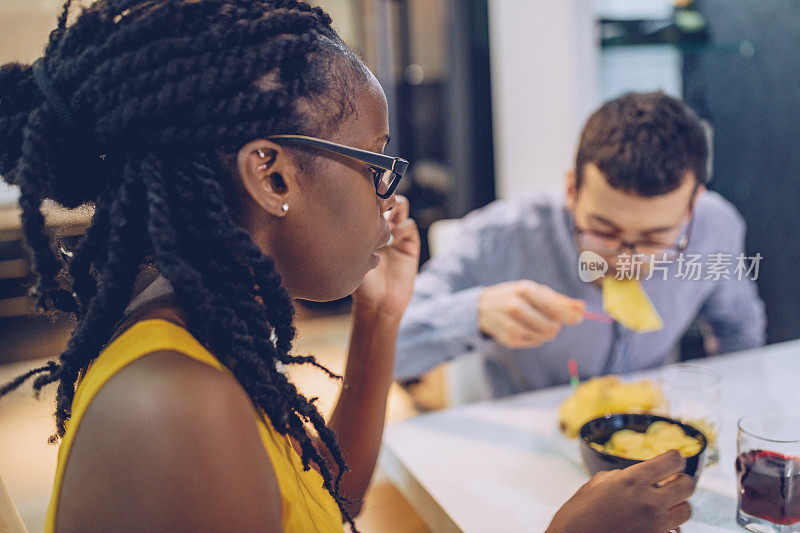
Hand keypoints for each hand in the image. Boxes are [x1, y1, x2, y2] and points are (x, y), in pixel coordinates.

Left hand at [353, 196, 419, 320]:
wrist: (377, 304)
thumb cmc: (358, 283)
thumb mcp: (350, 257)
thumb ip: (349, 237)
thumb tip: (338, 214)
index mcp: (364, 225)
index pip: (367, 199)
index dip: (365, 191)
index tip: (359, 190)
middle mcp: (380, 225)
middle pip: (385, 196)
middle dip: (382, 192)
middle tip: (376, 199)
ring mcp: (396, 233)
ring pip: (401, 205)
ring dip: (395, 204)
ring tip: (385, 213)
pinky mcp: (409, 243)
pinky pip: (409, 225)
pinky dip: (402, 227)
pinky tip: (393, 238)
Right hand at [478, 280, 584, 347]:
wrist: (482, 307)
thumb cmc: (516, 296)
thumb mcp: (534, 290)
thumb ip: (559, 299)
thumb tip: (582, 308)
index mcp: (524, 290)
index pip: (554, 307)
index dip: (571, 315)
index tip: (579, 318)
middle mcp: (515, 307)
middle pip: (552, 326)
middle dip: (556, 324)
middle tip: (549, 318)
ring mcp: (511, 325)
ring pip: (545, 337)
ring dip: (546, 331)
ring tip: (535, 322)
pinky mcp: (509, 340)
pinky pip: (535, 342)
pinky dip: (535, 336)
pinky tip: (525, 327)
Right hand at [547, 450, 695, 532]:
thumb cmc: (576, 517)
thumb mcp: (594, 486)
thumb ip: (618, 478)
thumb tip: (629, 476)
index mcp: (633, 481)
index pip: (672, 461)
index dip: (674, 459)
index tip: (672, 461)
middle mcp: (650, 502)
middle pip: (687, 485)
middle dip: (680, 482)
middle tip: (671, 483)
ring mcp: (656, 526)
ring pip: (686, 511)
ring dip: (677, 506)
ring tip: (663, 506)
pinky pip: (674, 532)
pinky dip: (668, 527)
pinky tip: (653, 525)